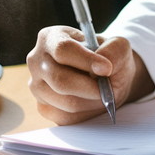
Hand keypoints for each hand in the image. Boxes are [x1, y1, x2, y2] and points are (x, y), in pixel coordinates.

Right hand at [26, 26, 153, 124]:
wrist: (105, 76)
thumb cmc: (108, 57)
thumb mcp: (118, 45)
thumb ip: (114, 50)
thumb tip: (103, 67)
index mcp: (50, 37)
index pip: (62, 50)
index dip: (86, 60)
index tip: (107, 68)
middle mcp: (37, 60)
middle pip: (59, 80)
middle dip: (90, 87)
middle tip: (107, 88)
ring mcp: (36, 85)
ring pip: (66, 102)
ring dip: (91, 101)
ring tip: (101, 92)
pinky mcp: (43, 107)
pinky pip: (66, 116)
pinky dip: (86, 112)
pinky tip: (91, 100)